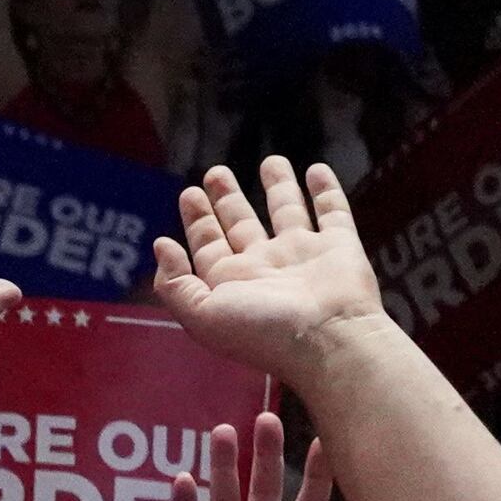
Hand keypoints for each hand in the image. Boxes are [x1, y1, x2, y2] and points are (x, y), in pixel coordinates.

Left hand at [152, 159, 388, 379]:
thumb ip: (175, 285)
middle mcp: (266, 267)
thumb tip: (160, 246)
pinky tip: (316, 169)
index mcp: (232, 283)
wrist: (327, 339)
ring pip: (287, 212)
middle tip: (215, 173)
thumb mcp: (202, 315)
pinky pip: (333, 212)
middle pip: (242, 225)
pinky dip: (326, 190)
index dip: (198, 220)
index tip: (189, 194)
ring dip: (278, 187)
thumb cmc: (263, 331)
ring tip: (270, 161)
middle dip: (227, 199)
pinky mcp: (340, 247)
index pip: (209, 246)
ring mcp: (304, 256)